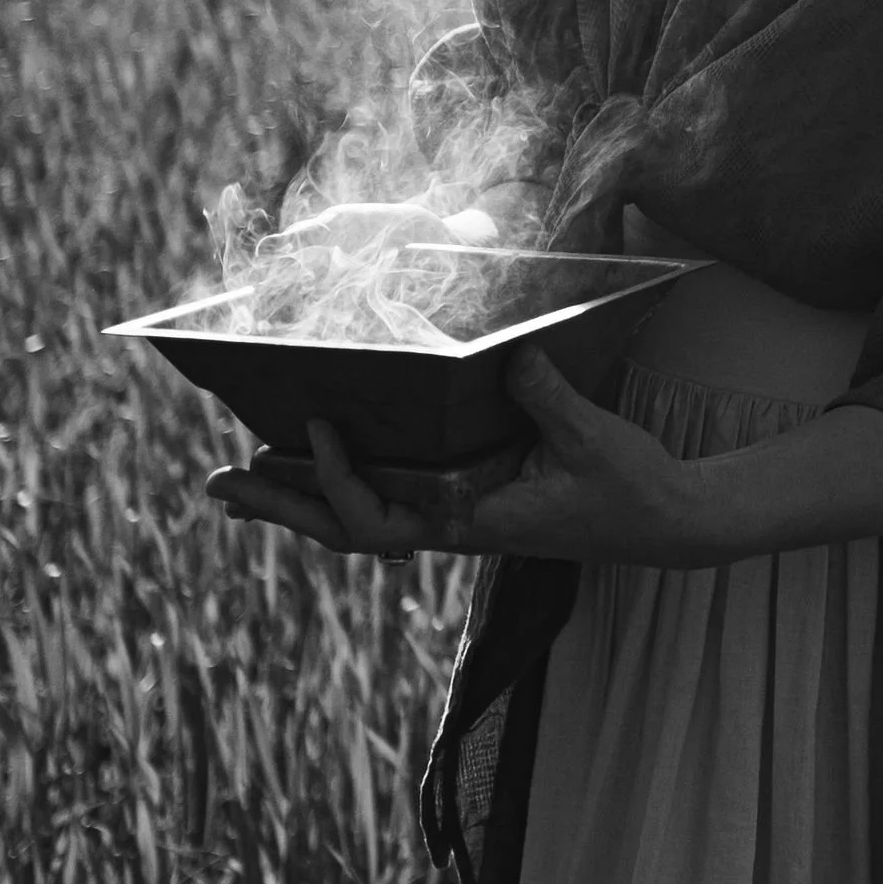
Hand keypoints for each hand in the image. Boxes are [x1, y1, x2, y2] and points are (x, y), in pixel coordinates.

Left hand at [203, 348, 698, 567]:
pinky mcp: (472, 497)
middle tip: (214, 485)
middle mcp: (454, 524)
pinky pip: (392, 496)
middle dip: (280, 509)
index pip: (379, 518)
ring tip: (240, 478)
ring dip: (299, 500)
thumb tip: (511, 354)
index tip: (317, 423)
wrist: (668, 522)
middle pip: (345, 529)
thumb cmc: (632, 489)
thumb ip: (550, 401)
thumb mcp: (593, 440)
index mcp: (473, 521)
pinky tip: (319, 461)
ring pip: (360, 518)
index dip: (338, 477)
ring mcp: (459, 514)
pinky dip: (345, 483)